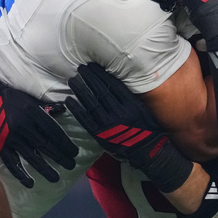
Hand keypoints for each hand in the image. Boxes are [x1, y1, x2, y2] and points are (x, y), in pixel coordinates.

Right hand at [0, 72, 77, 187]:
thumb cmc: (11, 99)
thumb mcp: (30, 99)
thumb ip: (46, 106)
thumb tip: (63, 110)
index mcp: (32, 113)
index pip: (53, 132)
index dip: (65, 144)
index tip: (74, 153)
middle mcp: (23, 126)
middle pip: (45, 146)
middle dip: (60, 157)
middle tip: (70, 166)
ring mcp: (11, 138)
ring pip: (31, 157)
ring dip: (44, 169)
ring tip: (55, 178)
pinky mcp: (0, 147)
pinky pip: (12, 163)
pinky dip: (21, 174)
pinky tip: (30, 183)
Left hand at [64, 63, 192, 191]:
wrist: (147, 151)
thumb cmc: (147, 128)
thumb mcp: (143, 109)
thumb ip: (130, 97)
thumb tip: (114, 83)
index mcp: (131, 104)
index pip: (113, 85)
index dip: (101, 74)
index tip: (93, 66)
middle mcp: (119, 112)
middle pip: (101, 91)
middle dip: (90, 78)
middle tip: (81, 67)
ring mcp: (109, 124)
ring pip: (91, 103)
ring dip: (81, 90)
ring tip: (72, 80)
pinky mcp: (100, 134)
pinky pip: (85, 120)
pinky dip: (76, 109)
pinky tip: (69, 100)